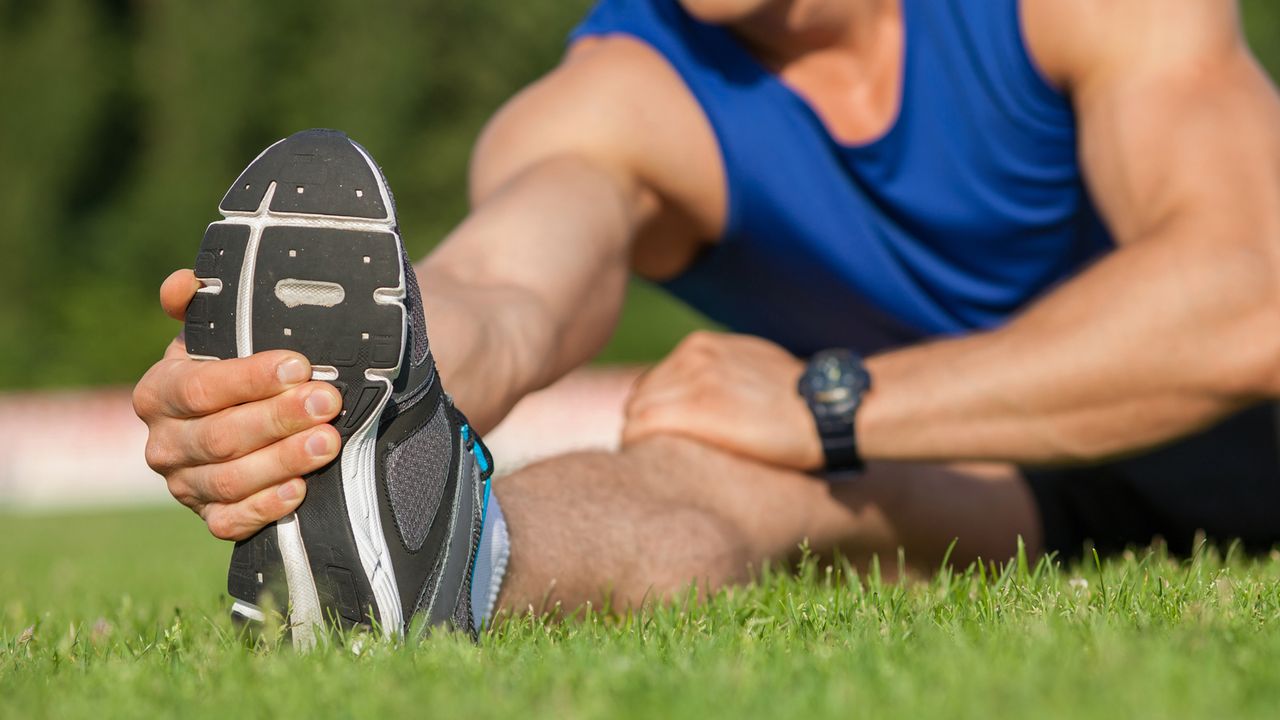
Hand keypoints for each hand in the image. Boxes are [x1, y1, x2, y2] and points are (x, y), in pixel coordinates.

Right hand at [132, 270, 343, 540]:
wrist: (237, 419)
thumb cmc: (232, 371)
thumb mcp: (214, 334)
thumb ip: (202, 306)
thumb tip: (185, 284)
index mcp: (158, 392)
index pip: (200, 387)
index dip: (250, 378)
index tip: (298, 365)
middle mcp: (164, 442)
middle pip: (220, 436)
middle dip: (279, 418)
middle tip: (327, 402)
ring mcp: (184, 485)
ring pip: (231, 479)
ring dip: (284, 460)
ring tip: (329, 442)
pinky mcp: (209, 517)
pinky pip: (232, 521)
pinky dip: (266, 507)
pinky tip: (300, 491)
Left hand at [622, 331, 823, 470]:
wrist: (827, 411)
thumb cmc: (801, 403)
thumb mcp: (757, 369)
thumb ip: (726, 376)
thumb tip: (716, 400)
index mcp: (703, 346)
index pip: (656, 381)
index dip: (654, 411)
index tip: (661, 438)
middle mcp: (692, 356)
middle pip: (640, 395)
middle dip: (642, 425)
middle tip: (652, 458)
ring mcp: (690, 380)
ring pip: (635, 412)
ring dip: (637, 438)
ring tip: (651, 465)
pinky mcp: (692, 409)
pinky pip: (640, 427)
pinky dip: (636, 445)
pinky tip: (647, 464)